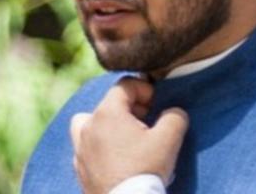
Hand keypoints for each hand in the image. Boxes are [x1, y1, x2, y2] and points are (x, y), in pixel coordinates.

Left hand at [70, 78, 188, 193]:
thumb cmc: (145, 170)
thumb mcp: (169, 138)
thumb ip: (175, 116)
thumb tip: (174, 112)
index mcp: (107, 113)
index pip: (125, 85)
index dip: (145, 89)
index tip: (156, 104)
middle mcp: (88, 126)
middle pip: (110, 102)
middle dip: (132, 106)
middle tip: (148, 120)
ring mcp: (80, 148)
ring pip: (90, 122)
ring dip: (109, 123)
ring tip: (127, 136)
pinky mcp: (80, 168)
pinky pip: (88, 145)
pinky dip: (102, 144)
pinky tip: (119, 157)